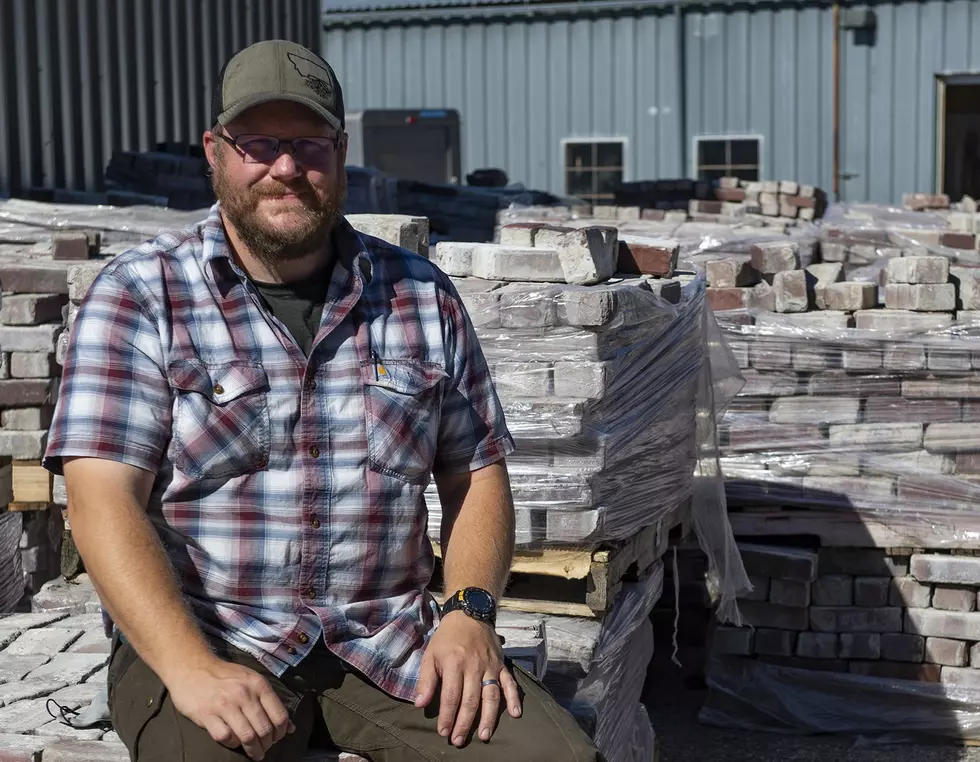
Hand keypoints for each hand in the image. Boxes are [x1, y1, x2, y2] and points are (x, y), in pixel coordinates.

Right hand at [166, 656, 294, 760]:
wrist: (192, 667)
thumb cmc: (225, 675)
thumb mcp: (252, 680)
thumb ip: (270, 702)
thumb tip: (290, 727)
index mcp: (258, 685)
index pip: (279, 715)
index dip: (281, 732)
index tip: (277, 738)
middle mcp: (244, 694)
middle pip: (264, 729)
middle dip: (267, 744)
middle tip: (264, 749)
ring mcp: (225, 705)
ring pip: (247, 736)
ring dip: (253, 750)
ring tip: (254, 753)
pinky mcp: (207, 715)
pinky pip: (226, 737)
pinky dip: (232, 743)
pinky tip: (233, 740)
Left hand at [415, 611, 520, 746]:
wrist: (469, 614)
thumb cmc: (447, 638)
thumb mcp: (430, 654)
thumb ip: (426, 680)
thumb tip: (420, 704)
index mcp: (454, 664)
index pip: (451, 696)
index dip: (447, 716)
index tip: (443, 732)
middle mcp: (474, 667)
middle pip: (470, 700)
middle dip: (464, 723)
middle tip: (458, 740)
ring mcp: (490, 667)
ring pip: (491, 696)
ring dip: (488, 718)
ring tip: (484, 735)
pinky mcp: (502, 665)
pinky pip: (510, 683)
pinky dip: (514, 698)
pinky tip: (515, 714)